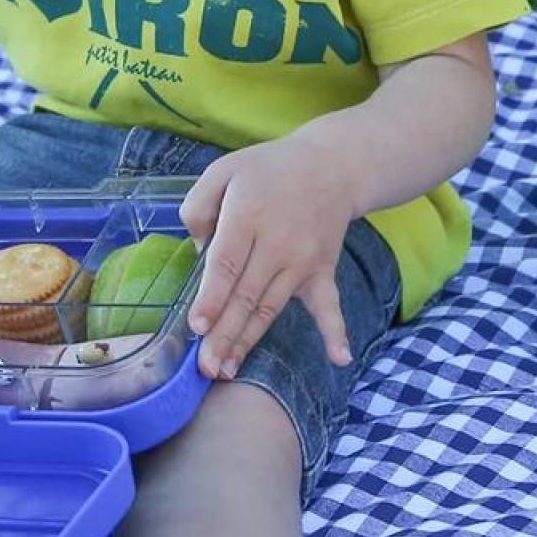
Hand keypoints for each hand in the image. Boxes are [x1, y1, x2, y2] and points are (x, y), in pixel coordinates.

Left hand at [178, 132, 360, 380]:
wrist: (332, 166)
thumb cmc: (268, 170)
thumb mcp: (223, 170)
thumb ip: (199, 205)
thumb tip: (198, 248)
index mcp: (247, 216)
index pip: (226, 264)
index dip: (212, 297)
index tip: (198, 327)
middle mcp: (277, 244)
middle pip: (246, 295)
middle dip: (224, 334)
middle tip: (206, 367)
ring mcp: (303, 261)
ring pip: (271, 308)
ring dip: (249, 341)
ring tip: (228, 370)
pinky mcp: (322, 271)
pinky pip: (329, 305)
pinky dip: (336, 331)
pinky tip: (339, 359)